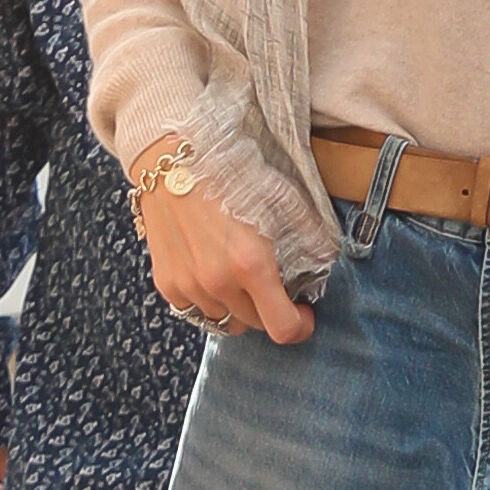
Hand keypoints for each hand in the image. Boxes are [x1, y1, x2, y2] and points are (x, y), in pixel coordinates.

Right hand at [130, 149, 314, 345]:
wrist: (168, 161)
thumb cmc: (227, 172)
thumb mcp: (280, 197)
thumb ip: (308, 235)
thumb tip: (324, 264)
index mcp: (251, 263)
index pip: (282, 328)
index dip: (300, 326)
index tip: (303, 312)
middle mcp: (217, 281)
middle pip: (255, 325)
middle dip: (269, 310)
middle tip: (273, 284)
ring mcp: (188, 285)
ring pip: (224, 320)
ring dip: (238, 306)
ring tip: (240, 276)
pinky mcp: (166, 283)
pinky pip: (197, 310)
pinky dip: (210, 301)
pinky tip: (214, 273)